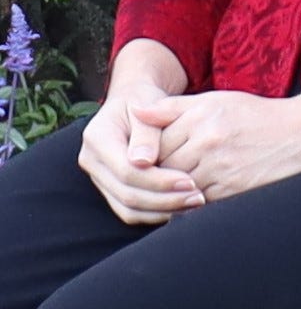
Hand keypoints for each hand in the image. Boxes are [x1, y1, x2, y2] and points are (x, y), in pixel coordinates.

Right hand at [78, 41, 202, 225]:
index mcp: (97, 137)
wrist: (133, 102)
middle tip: (197, 197)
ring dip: (162, 210)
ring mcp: (98, 178)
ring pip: (128, 208)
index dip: (159, 181)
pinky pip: (130, 210)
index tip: (190, 182)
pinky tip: (180, 208)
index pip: (127, 171)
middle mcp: (91, 161)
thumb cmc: (143, 99)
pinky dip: (155, 213)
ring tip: (193, 204)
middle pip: (127, 194)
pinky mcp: (109, 190)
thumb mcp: (147, 103)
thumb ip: (146, 132)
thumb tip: (144, 162)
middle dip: (164, 199)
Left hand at [133, 89, 300, 202]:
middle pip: (164, 165)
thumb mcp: (214, 100)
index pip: (157, 140)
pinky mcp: (231, 192)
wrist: (298, 135)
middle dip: (155, 173)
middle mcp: (208, 141)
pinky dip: (188, 204)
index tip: (147, 156)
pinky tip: (187, 199)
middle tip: (149, 176)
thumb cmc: (253, 115)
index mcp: (202, 115)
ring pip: (178, 186)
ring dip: (169, 191)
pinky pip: (197, 204)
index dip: (148, 151)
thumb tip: (135, 109)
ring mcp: (220, 168)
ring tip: (167, 189)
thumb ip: (172, 107)